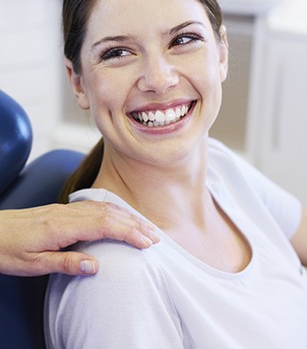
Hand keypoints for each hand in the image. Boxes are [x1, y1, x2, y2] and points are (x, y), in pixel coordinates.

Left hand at [0, 201, 158, 276]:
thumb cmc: (7, 249)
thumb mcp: (33, 264)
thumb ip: (65, 263)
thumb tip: (96, 266)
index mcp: (62, 226)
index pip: (104, 225)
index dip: (129, 233)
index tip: (147, 242)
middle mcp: (67, 213)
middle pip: (109, 214)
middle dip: (134, 224)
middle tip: (155, 236)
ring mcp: (65, 209)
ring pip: (103, 208)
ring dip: (126, 216)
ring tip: (144, 226)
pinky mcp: (62, 210)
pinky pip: (94, 207)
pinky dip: (112, 211)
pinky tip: (119, 216)